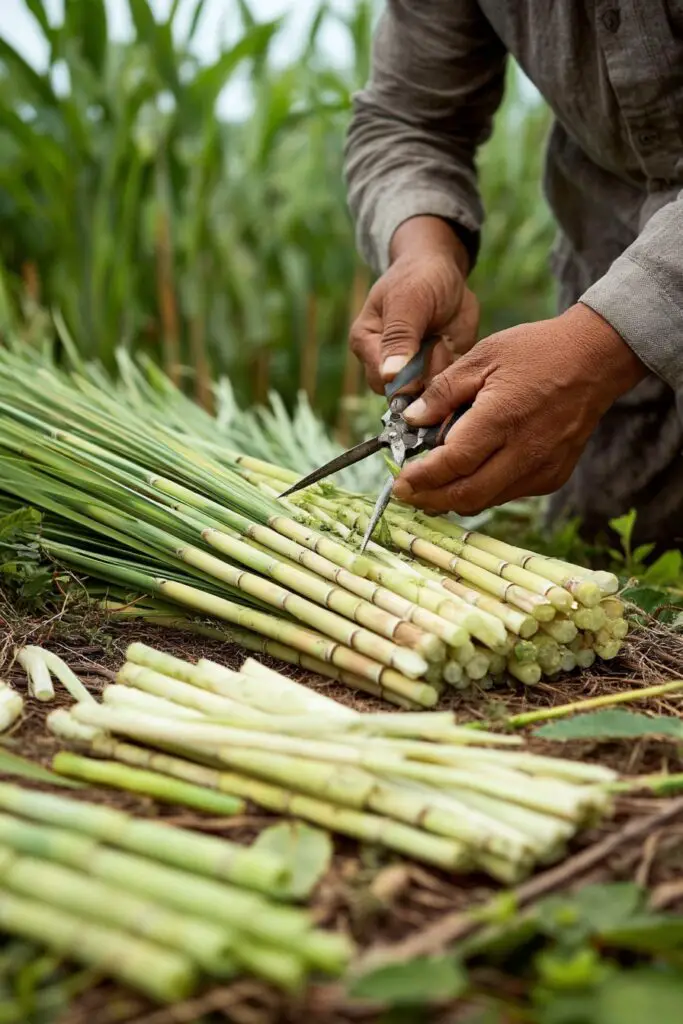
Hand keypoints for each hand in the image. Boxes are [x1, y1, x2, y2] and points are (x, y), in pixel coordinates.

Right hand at [350, 216, 478, 393]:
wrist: (445, 270)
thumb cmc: (418, 278)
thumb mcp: (408, 301)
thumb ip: (399, 337)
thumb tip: (389, 374)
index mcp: (366, 344)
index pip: (380, 378)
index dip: (405, 377)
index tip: (426, 354)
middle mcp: (383, 363)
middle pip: (403, 392)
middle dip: (426, 372)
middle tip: (437, 340)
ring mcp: (410, 370)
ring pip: (426, 393)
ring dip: (441, 370)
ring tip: (442, 340)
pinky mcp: (433, 372)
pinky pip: (445, 387)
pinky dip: (454, 372)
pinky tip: (451, 346)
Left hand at [392, 303, 647, 514]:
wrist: (595, 360)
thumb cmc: (537, 352)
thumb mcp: (482, 357)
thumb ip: (443, 392)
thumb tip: (411, 420)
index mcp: (501, 419)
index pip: (452, 464)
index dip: (421, 479)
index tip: (399, 483)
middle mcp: (523, 452)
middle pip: (467, 495)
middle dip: (431, 500)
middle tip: (407, 495)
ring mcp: (541, 468)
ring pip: (487, 500)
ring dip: (454, 499)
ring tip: (430, 488)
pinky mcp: (553, 476)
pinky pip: (508, 494)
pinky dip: (482, 491)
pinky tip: (469, 475)